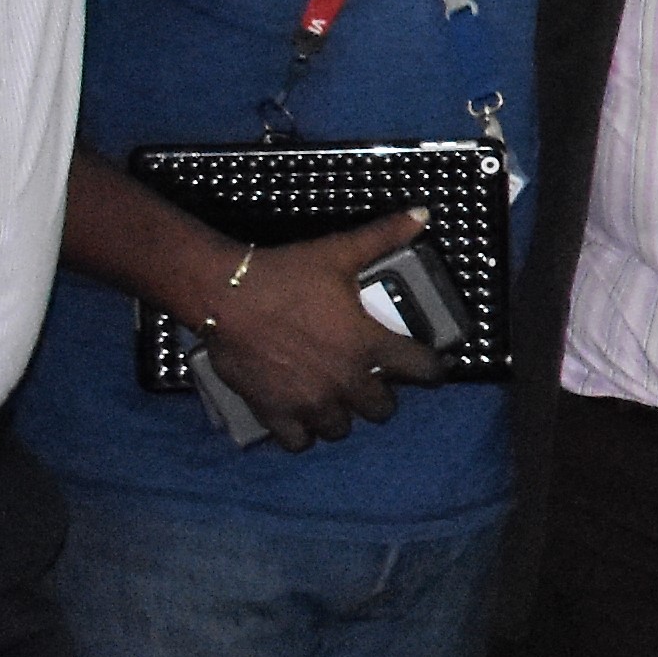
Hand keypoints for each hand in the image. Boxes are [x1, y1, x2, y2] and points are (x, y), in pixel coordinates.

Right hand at [201, 209, 457, 443]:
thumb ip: (383, 237)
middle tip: (367, 379)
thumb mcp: (339, 252)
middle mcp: (347, 380)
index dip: (432, 370)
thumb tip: (421, 214)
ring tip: (333, 397)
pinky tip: (301, 417)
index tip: (429, 368)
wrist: (225, 295)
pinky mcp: (276, 412)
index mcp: (370, 345)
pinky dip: (303, 433)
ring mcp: (311, 401)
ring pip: (342, 428)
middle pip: (382, 409)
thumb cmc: (286, 274)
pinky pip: (300, 442)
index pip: (424, 371)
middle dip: (379, 395)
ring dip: (341, 415)